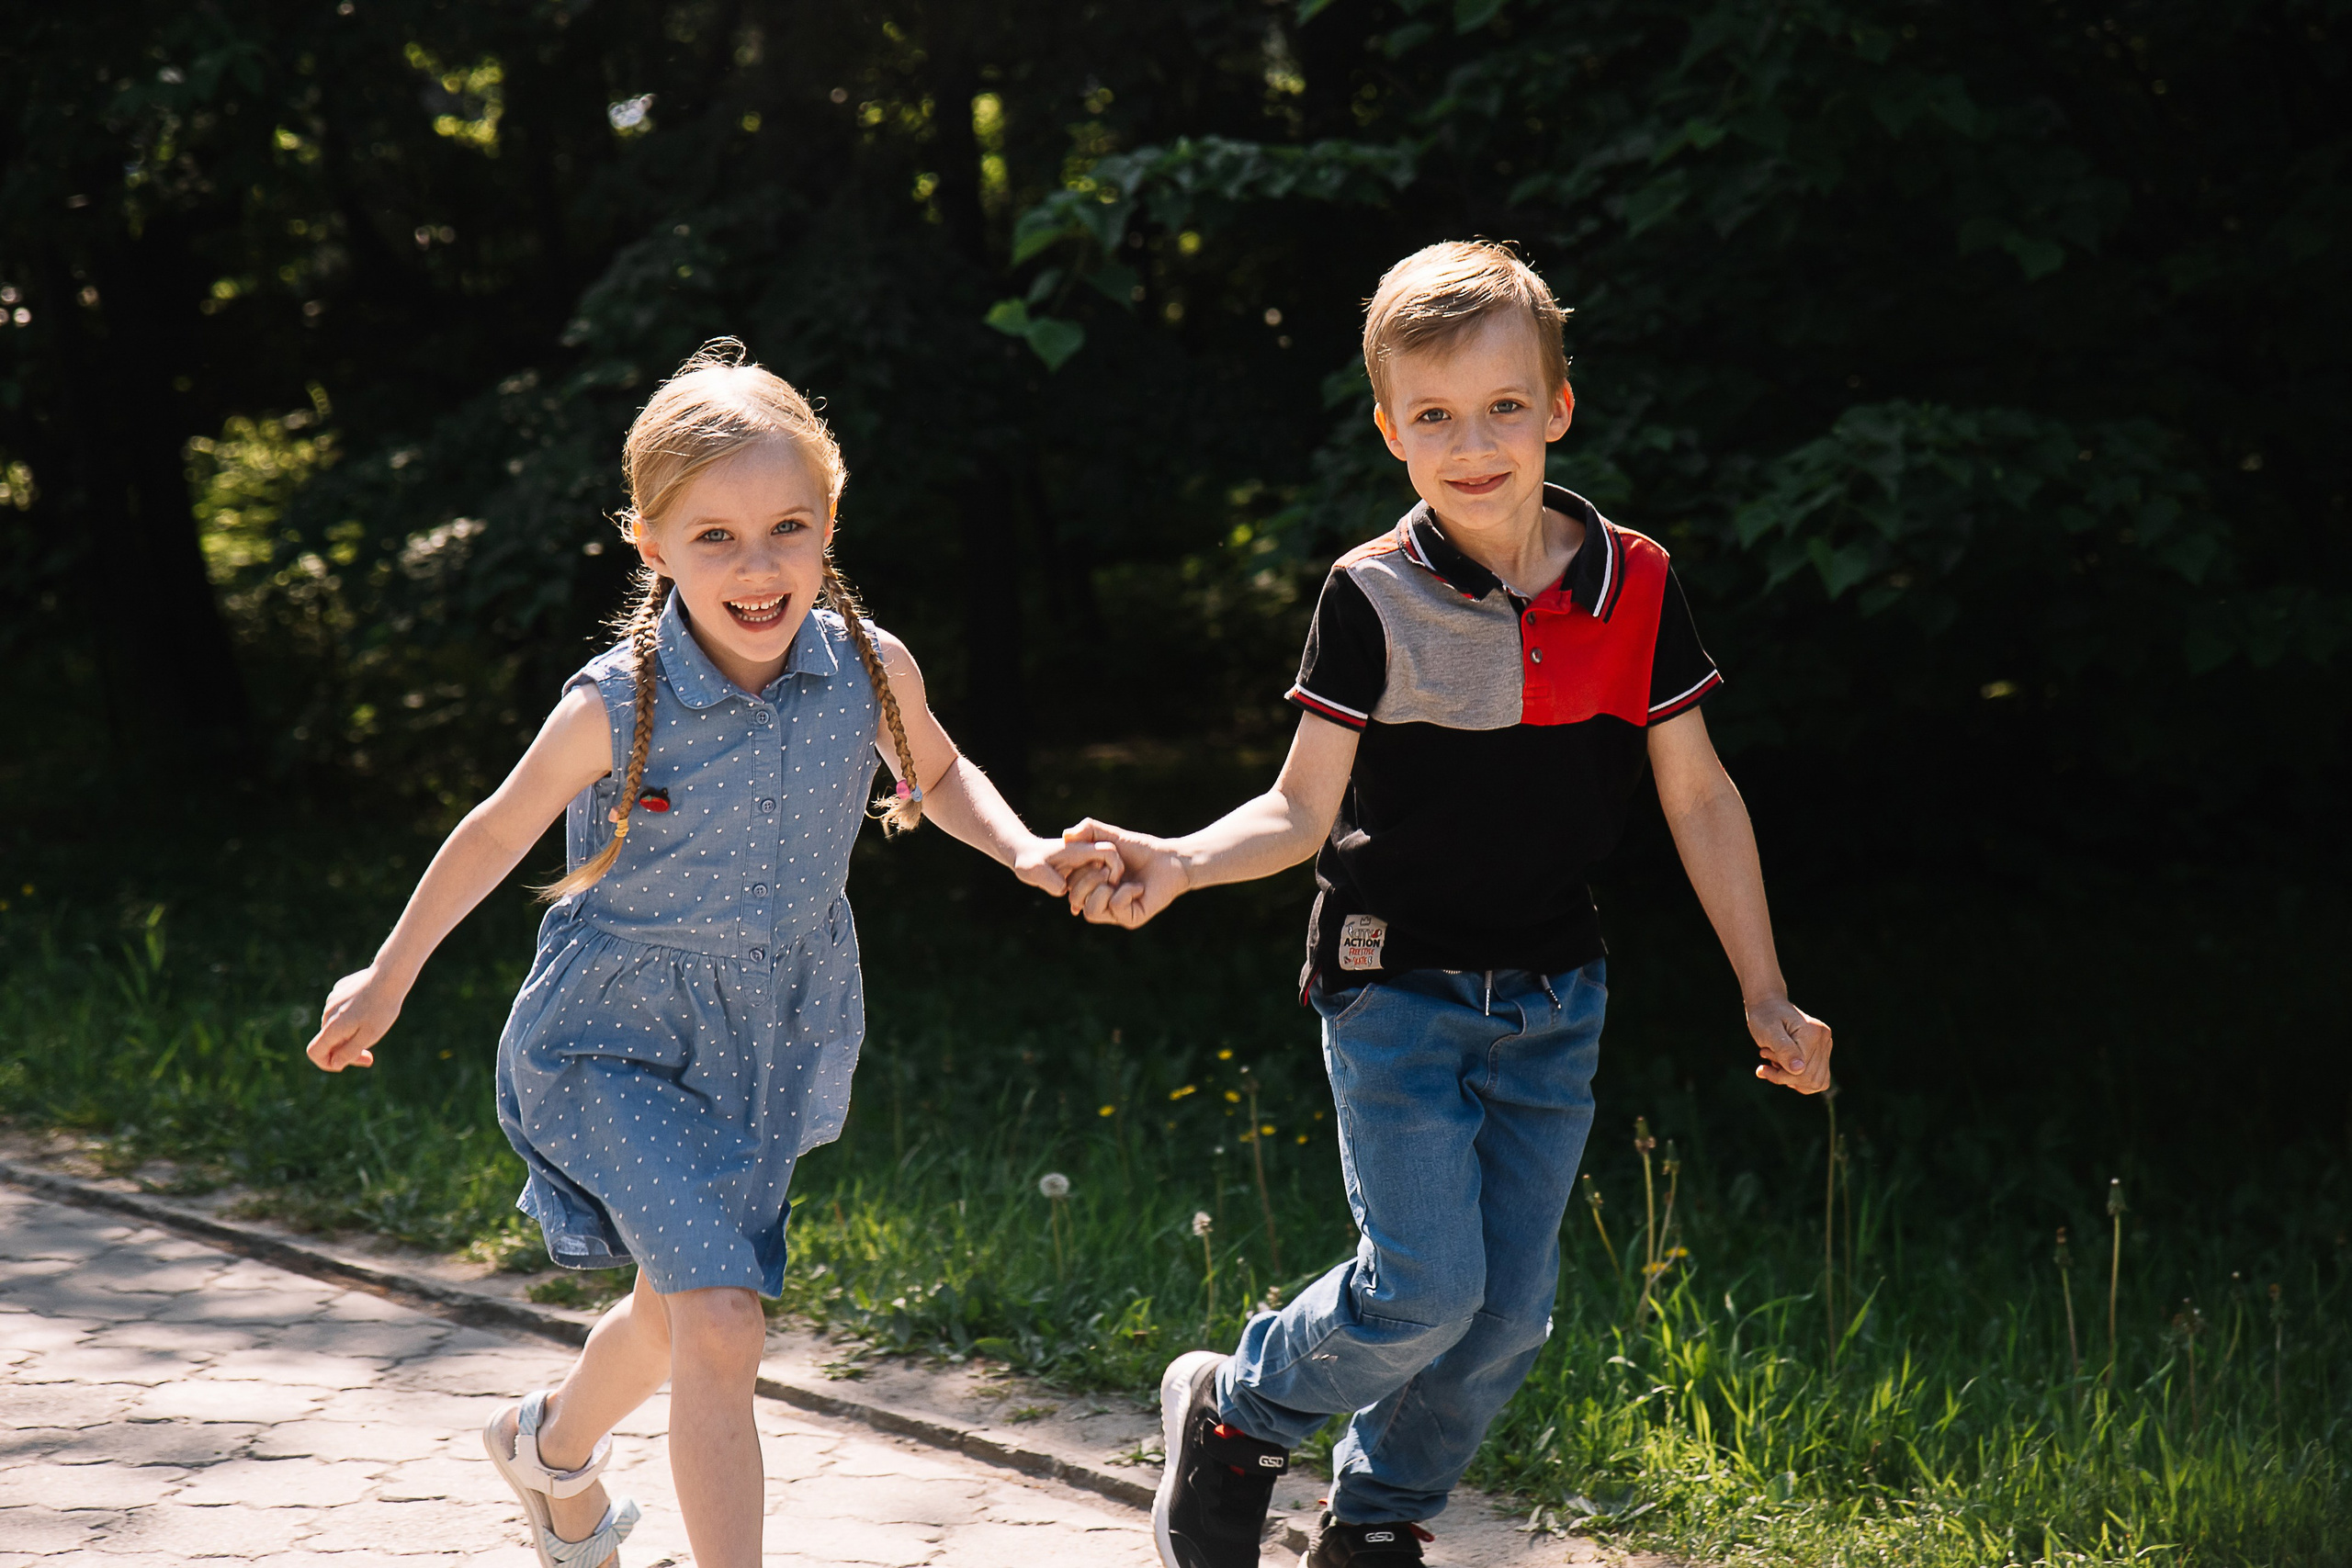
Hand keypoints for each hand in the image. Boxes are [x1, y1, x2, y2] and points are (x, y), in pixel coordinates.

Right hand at [306, 966, 405, 1072]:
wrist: (389, 976)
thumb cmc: (381, 1008)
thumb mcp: (369, 1036)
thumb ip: (349, 1052)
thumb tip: (335, 1064)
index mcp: (332, 1026)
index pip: (314, 1051)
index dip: (326, 1063)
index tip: (344, 1065)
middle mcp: (328, 1013)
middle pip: (329, 1040)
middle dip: (345, 1051)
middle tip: (369, 1057)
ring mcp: (332, 999)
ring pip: (336, 1025)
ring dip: (349, 1033)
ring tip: (373, 1027)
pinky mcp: (340, 990)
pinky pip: (342, 1010)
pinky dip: (352, 1016)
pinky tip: (370, 1009)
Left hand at [1018, 836, 1122, 897]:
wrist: (1024, 856)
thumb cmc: (1027, 861)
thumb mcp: (1033, 870)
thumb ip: (1049, 880)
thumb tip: (1063, 889)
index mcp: (1081, 850)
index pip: (1110, 853)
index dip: (1114, 869)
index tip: (1106, 883)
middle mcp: (1087, 856)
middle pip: (1112, 868)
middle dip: (1105, 887)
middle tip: (1085, 901)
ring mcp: (1086, 865)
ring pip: (1104, 880)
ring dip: (1095, 895)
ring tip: (1075, 907)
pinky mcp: (1083, 874)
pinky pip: (1094, 886)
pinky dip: (1088, 898)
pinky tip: (1074, 909)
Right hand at [1059, 818, 1188, 928]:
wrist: (1169, 859)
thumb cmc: (1139, 849)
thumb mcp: (1110, 836)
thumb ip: (1088, 830)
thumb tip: (1065, 835)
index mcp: (1091, 886)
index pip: (1068, 886)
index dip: (1077, 870)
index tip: (1095, 858)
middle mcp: (1100, 901)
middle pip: (1075, 900)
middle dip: (1088, 879)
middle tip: (1107, 868)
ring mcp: (1115, 913)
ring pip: (1090, 912)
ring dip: (1102, 889)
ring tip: (1117, 877)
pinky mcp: (1131, 919)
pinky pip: (1115, 909)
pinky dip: (1125, 893)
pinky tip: (1138, 887)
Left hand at [1746, 996, 1832, 1093]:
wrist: (1768, 1006)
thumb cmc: (1765, 1017)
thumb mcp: (1768, 1032)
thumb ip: (1783, 1049)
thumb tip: (1799, 1070)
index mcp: (1813, 1033)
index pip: (1803, 1071)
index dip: (1781, 1076)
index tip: (1761, 1068)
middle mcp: (1824, 1039)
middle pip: (1811, 1079)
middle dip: (1785, 1077)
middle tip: (1767, 1064)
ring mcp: (1825, 1046)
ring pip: (1816, 1082)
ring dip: (1792, 1080)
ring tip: (1776, 1064)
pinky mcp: (1822, 1052)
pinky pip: (1817, 1079)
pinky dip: (1799, 1080)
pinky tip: (1784, 1069)